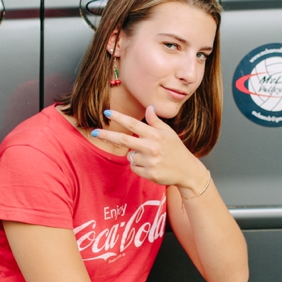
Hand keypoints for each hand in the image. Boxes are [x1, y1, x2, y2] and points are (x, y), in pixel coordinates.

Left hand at [92, 106, 208, 193]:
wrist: (187, 171)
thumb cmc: (177, 150)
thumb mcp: (169, 133)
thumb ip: (156, 121)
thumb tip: (149, 107)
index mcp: (156, 135)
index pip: (133, 124)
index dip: (119, 118)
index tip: (107, 113)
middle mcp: (152, 147)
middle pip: (123, 139)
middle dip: (106, 135)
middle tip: (93, 132)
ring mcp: (150, 161)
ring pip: (130, 156)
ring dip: (134, 155)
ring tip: (150, 157)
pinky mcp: (149, 173)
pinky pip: (134, 167)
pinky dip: (139, 166)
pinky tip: (151, 166)